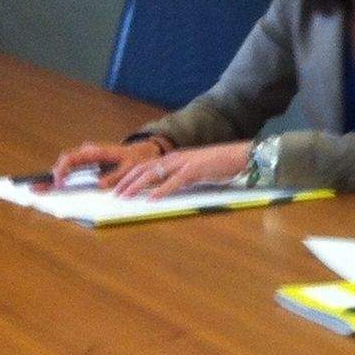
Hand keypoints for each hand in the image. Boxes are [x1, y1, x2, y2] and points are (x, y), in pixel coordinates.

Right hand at [50, 139, 161, 188]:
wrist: (142, 152)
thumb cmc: (135, 159)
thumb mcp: (130, 168)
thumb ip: (115, 176)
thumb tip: (98, 185)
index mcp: (95, 151)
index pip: (72, 158)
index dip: (62, 169)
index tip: (58, 182)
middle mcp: (88, 151)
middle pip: (64, 160)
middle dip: (51, 174)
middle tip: (37, 188)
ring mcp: (87, 156)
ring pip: (66, 164)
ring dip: (55, 176)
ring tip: (39, 188)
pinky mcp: (88, 162)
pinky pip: (73, 168)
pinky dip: (63, 176)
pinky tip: (54, 186)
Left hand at [113, 141, 253, 197]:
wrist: (240, 155)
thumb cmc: (220, 164)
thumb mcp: (195, 170)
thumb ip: (180, 177)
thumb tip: (167, 188)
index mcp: (174, 158)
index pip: (145, 165)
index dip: (129, 176)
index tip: (118, 188)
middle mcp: (175, 158)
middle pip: (143, 168)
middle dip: (126, 181)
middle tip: (114, 194)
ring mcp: (184, 163)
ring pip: (153, 173)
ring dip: (137, 186)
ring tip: (125, 196)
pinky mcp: (195, 170)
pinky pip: (174, 182)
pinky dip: (162, 191)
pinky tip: (153, 200)